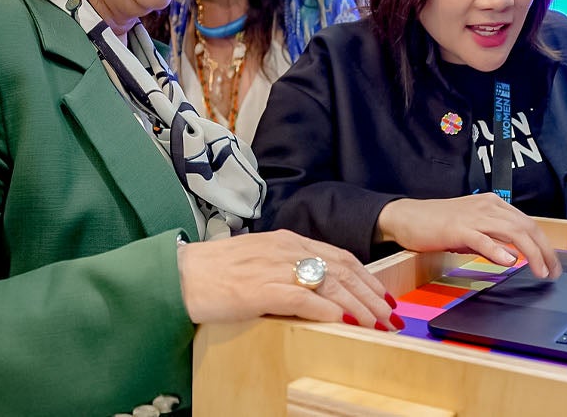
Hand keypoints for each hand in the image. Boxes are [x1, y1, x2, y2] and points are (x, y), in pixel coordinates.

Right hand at [176, 230, 399, 330]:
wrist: (175, 276)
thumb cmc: (211, 272)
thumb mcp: (256, 261)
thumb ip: (284, 269)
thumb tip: (313, 290)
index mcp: (286, 241)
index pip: (339, 256)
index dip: (367, 277)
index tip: (384, 296)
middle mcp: (284, 250)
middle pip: (343, 271)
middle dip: (372, 295)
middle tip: (391, 317)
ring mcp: (273, 268)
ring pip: (330, 285)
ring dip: (359, 307)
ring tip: (377, 326)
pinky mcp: (260, 290)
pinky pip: (303, 300)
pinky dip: (328, 312)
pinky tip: (344, 324)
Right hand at [374, 194, 560, 278]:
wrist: (407, 217)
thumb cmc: (437, 224)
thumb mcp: (472, 230)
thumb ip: (492, 239)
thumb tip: (513, 256)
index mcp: (492, 204)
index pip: (528, 224)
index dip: (544, 244)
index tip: (552, 263)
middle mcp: (487, 206)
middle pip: (527, 227)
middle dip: (545, 251)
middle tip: (553, 272)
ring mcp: (473, 216)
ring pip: (513, 232)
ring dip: (531, 253)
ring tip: (540, 271)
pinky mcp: (457, 229)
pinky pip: (484, 239)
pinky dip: (499, 251)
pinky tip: (510, 262)